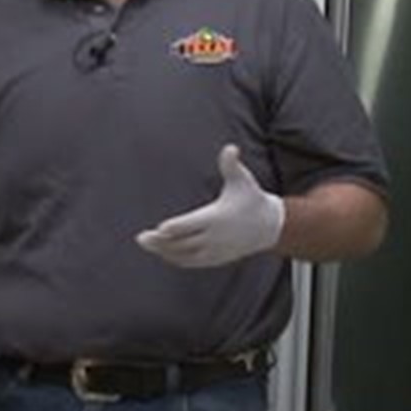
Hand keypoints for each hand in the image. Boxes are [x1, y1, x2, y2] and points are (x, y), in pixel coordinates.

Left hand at [135, 143, 285, 267]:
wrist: (269, 227)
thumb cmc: (252, 199)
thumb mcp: (243, 180)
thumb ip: (231, 165)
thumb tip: (231, 147)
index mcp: (218, 218)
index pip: (193, 225)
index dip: (176, 228)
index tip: (160, 228)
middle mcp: (215, 237)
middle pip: (183, 243)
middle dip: (161, 242)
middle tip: (140, 238)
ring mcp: (215, 251)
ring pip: (185, 255)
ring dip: (164, 251)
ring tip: (145, 243)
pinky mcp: (216, 259)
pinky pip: (192, 262)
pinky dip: (176, 259)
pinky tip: (161, 252)